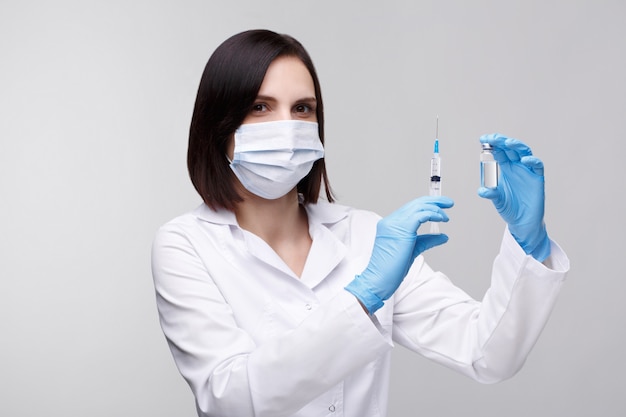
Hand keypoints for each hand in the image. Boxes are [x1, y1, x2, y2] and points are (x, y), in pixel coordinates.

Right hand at [345, 196, 453, 313]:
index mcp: (390, 224)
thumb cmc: (391, 269)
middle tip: (448, 203)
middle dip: (434, 201)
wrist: (379, 279)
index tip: (440, 207)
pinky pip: (421, 215)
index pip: (410, 208)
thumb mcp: (412, 250)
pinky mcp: (402, 229)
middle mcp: (391, 221)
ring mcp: (394, 224)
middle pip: (415, 204)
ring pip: (418, 207)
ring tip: (446, 216)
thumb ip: (426, 241)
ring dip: (435, 208)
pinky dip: (433, 214)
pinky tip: (441, 218)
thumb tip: (443, 236)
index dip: (427, 205)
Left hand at [477, 133, 549, 260]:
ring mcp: (528, 171)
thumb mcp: (497, 200)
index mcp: (505, 168)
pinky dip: (532, 161)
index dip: (492, 144)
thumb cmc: (510, 208)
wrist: (523, 222)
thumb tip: (481, 191)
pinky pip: (537, 166)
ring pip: (524, 152)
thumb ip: (491, 193)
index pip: (499, 151)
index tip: (482, 139)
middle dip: (502, 141)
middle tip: (492, 138)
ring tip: (507, 143)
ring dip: (517, 146)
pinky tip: (524, 160)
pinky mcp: (537, 179)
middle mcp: (516, 167)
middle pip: (511, 148)